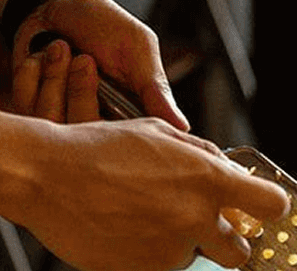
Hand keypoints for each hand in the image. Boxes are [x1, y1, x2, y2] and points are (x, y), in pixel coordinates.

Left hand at [11, 0, 186, 128]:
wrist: (57, 4)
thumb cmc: (102, 24)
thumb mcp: (138, 51)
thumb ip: (156, 90)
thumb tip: (182, 128)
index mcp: (133, 117)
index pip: (135, 146)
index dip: (127, 135)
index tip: (117, 102)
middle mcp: (102, 125)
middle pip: (92, 139)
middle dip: (82, 91)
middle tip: (86, 60)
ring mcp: (69, 121)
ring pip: (58, 122)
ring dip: (56, 78)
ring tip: (62, 50)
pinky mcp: (38, 112)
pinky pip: (29, 106)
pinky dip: (33, 73)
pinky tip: (44, 58)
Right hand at [14, 117, 288, 270]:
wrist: (46, 178)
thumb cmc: (101, 150)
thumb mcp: (159, 134)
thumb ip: (204, 156)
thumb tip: (233, 171)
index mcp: (208, 182)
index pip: (272, 205)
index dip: (272, 208)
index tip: (266, 211)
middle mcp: (197, 221)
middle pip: (240, 253)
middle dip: (228, 243)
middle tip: (205, 227)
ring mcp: (171, 251)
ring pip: (191, 256)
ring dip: (177, 242)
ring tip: (138, 214)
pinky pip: (158, 266)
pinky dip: (147, 252)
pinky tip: (122, 228)